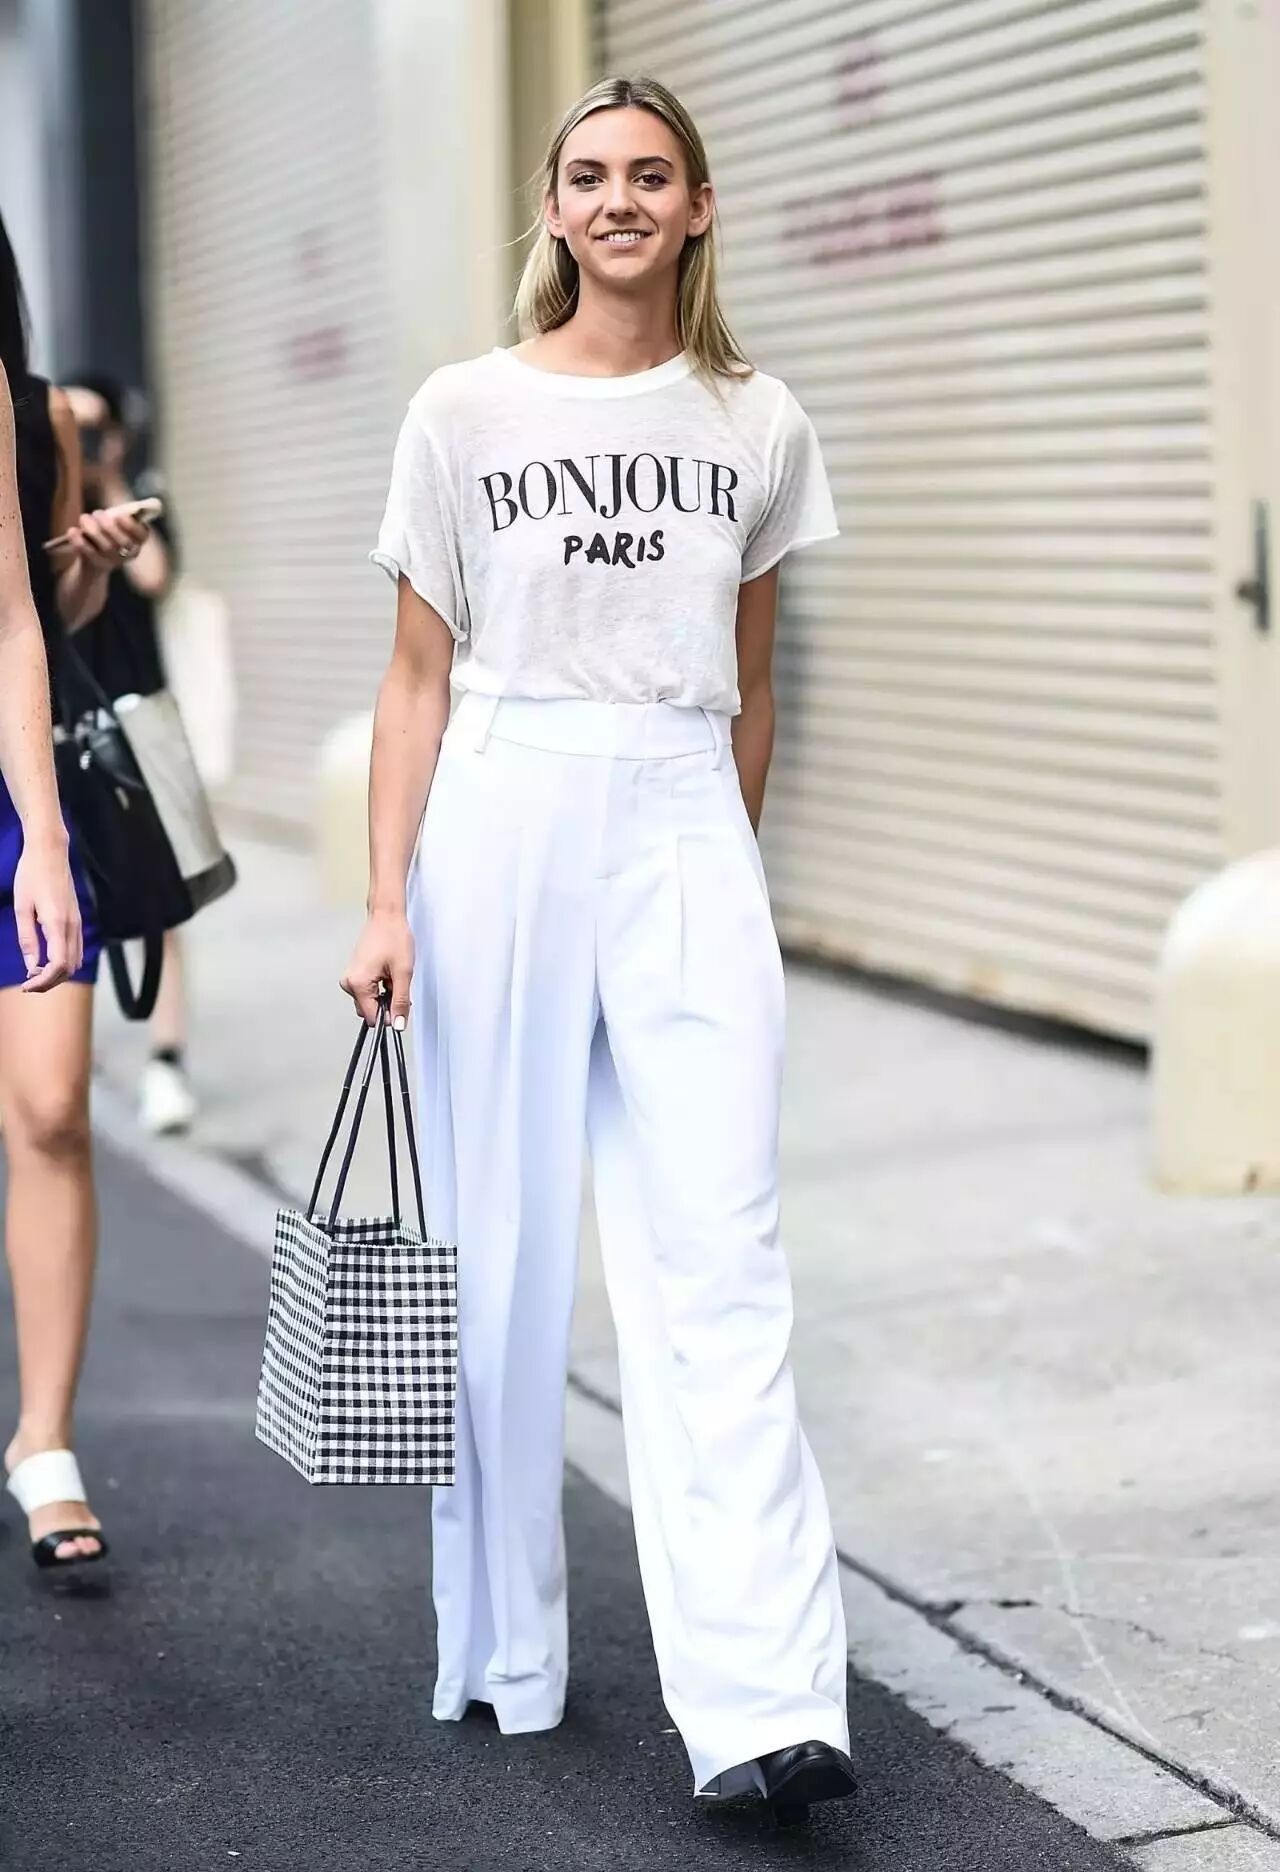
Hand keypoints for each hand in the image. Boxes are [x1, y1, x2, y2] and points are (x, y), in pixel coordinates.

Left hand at [12, 834, 82, 990]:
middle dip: (49, 981)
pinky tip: (46, 960)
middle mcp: (72, 926)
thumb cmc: (31, 875)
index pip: (58, 965)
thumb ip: (27, 939)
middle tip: (28, 984)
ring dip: (57, 974)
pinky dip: (64, 962)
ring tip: (35, 974)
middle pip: (69, 968)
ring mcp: (78, 923)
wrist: (50, 852)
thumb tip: (31, 967)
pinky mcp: (77, 920)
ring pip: (75, 961)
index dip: (43, 981)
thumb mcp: (21, 908)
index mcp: (57, 924)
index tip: (26, 985)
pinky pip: (76, 950)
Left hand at [62, 508, 150, 573]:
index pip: (142, 535)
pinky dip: (79, 540)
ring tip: (84, 518)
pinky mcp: (96, 566)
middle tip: (97, 512)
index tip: (120, 516)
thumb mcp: (112, 526)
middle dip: (109, 525)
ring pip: (106, 547)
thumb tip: (109, 514)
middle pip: (123, 542)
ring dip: (93, 529)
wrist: (92, 563)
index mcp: (136, 542)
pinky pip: (89, 553)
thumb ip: (114, 518)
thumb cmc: (103, 535)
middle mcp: (127, 554)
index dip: (132, 526)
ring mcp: (112, 562)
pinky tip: (72, 531)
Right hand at [340, 908, 413, 1027]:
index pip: (372, 1017)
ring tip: (393, 974)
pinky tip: (387, 972)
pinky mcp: (355, 974)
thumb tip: (399, 1024)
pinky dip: (381, 987)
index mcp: (358, 984)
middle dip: (387, 1003)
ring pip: (371, 1001)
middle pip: (370, 1010)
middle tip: (398, 982)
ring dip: (385, 994)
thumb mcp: (403, 973)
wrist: (386, 916)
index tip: (401, 1005)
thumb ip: (401, 1001)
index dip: (390, 1015)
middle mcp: (349, 983)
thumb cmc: (393, 937)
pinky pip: (368, 991)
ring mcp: (350, 978)